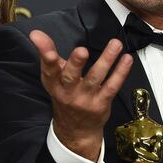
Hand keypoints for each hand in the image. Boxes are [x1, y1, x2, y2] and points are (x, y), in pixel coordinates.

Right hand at [29, 30, 132, 160]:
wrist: (76, 130)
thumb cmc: (65, 96)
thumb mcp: (54, 78)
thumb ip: (48, 54)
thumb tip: (36, 33)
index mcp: (54, 84)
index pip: (49, 70)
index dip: (45, 57)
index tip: (45, 46)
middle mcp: (68, 92)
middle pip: (71, 77)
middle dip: (75, 63)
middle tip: (81, 50)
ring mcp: (86, 99)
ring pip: (96, 78)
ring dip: (106, 60)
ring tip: (115, 44)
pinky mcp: (101, 103)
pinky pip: (112, 86)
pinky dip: (120, 72)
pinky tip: (126, 59)